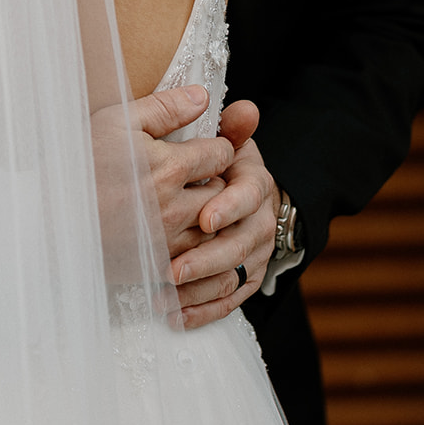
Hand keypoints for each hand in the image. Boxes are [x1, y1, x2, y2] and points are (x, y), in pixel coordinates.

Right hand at [91, 85, 233, 283]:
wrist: (46, 218)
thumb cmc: (78, 165)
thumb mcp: (115, 122)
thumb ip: (164, 107)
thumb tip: (203, 96)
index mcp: (171, 166)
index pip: (224, 153)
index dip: (218, 147)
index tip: (205, 149)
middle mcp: (177, 206)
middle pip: (226, 192)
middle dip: (220, 181)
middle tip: (203, 176)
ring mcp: (169, 241)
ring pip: (218, 228)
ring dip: (213, 215)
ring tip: (192, 203)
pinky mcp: (158, 266)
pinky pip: (199, 260)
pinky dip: (199, 247)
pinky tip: (180, 233)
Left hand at [169, 100, 280, 329]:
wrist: (240, 192)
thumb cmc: (218, 163)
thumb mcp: (223, 139)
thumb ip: (229, 126)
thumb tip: (246, 108)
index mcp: (254, 184)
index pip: (248, 196)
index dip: (229, 207)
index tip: (205, 218)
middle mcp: (260, 222)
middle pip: (239, 245)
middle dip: (206, 259)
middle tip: (172, 269)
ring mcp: (255, 254)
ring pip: (233, 277)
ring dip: (199, 290)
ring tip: (163, 295)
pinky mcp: (245, 279)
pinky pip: (228, 300)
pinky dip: (203, 311)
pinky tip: (175, 317)